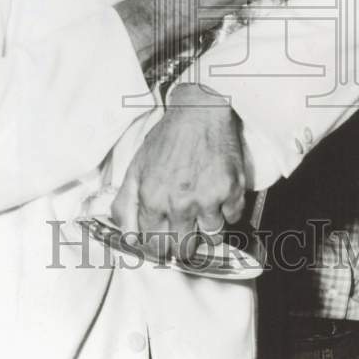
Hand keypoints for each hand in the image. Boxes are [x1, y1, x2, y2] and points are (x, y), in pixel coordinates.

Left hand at [111, 83, 245, 260]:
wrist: (199, 110)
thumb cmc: (167, 138)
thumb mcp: (136, 167)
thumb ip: (126, 204)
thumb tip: (128, 238)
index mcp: (152, 199)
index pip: (155, 246)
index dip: (160, 246)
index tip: (165, 241)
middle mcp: (179, 204)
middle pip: (183, 249)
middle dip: (183, 245)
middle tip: (186, 232)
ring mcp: (208, 199)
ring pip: (211, 237)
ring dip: (207, 227)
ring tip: (204, 209)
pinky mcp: (232, 191)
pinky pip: (232, 218)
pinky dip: (227, 210)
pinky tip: (219, 194)